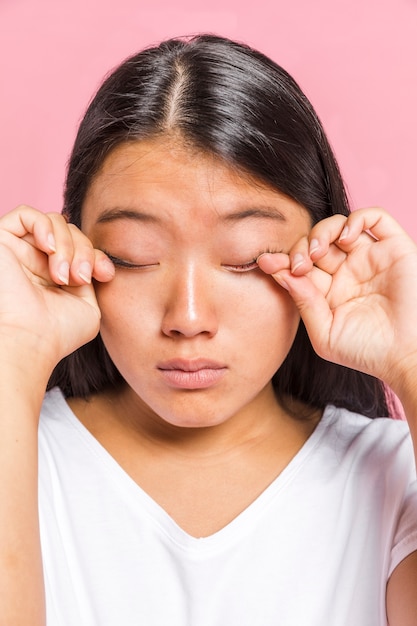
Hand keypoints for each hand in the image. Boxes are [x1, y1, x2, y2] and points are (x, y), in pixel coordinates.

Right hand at [0, 206, 114, 375]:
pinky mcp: (2, 242)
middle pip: (71, 233)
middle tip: (79, 277)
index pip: (82, 248)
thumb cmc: (58, 332)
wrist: (32, 340)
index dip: (97, 256)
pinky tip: (50, 248)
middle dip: (83, 252)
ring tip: (63, 275)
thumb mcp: (88, 306)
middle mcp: (36, 262)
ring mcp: (20, 251)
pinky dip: (45, 226)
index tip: (105, 274)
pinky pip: (26, 214)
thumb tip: (95, 260)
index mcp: (56, 276)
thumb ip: (91, 278)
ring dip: (67, 245)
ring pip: (54, 222)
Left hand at [257, 207, 416, 392]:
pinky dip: (355, 218)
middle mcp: (347, 271)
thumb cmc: (367, 351)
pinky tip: (345, 238)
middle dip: (300, 248)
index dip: (282, 260)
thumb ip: (303, 302)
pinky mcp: (394, 248)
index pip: (300, 266)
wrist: (406, 356)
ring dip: (322, 231)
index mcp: (328, 291)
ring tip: (318, 252)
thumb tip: (280, 272)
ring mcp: (369, 258)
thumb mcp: (324, 332)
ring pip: (339, 225)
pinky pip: (375, 217)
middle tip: (299, 265)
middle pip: (315, 242)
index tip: (266, 262)